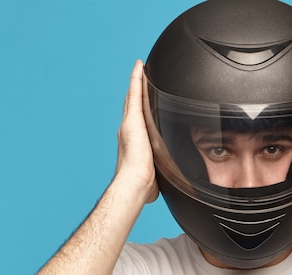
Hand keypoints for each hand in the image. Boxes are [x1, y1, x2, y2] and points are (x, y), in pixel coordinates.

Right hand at [116, 60, 158, 202]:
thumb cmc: (143, 185)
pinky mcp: (133, 119)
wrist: (136, 182)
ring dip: (136, 81)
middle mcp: (129, 130)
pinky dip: (136, 79)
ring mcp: (130, 123)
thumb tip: (161, 190)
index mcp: (135, 142)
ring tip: (140, 67)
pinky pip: (135, 94)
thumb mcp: (155, 177)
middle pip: (133, 105)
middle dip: (135, 91)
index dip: (138, 109)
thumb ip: (158, 177)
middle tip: (139, 76)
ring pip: (134, 96)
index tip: (141, 100)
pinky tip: (139, 67)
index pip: (137, 121)